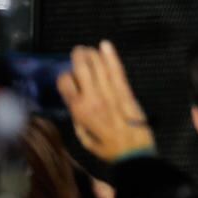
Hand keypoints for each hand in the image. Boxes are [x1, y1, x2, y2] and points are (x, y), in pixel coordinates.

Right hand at [57, 41, 155, 163]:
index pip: (65, 84)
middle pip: (82, 70)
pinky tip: (105, 45)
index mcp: (79, 111)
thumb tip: (75, 102)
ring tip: (88, 48)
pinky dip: (111, 56)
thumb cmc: (106, 148)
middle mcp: (92, 98)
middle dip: (78, 57)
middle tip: (78, 51)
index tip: (68, 76)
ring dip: (92, 54)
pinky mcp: (125, 91)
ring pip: (99, 67)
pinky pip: (117, 71)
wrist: (133, 152)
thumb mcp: (83, 138)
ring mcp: (110, 93)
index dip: (64, 77)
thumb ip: (77, 119)